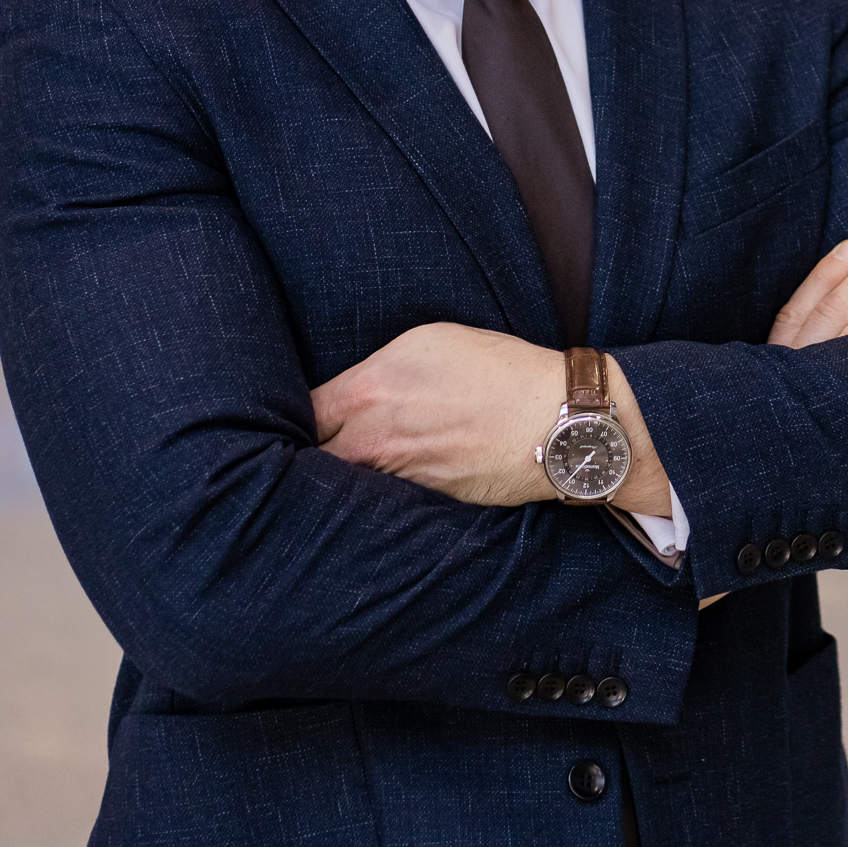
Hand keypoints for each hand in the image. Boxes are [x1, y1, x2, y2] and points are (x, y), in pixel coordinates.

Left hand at [311, 323, 559, 506]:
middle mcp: (372, 441)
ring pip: (343, 487)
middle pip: (310, 461)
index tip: (297, 415)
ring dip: (340, 480)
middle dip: (307, 455)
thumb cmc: (499, 370)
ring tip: (342, 471)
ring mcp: (396, 478)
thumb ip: (376, 368)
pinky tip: (386, 486)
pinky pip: (382, 501)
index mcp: (367, 391)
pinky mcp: (421, 505)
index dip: (291, 415)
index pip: (301, 414)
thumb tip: (352, 389)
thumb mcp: (429, 341)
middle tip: (309, 450)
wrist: (556, 422)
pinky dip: (377, 496)